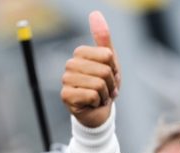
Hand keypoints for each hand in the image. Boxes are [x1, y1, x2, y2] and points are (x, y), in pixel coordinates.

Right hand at [60, 11, 120, 127]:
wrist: (99, 112)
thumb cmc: (104, 86)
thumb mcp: (109, 62)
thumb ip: (103, 39)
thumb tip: (95, 13)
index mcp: (80, 54)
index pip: (107, 56)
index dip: (114, 69)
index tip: (109, 77)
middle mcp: (70, 65)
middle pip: (104, 70)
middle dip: (111, 84)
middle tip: (105, 89)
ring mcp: (66, 80)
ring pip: (99, 84)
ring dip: (105, 94)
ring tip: (99, 97)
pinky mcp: (66, 96)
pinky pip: (92, 95)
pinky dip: (98, 103)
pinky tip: (93, 104)